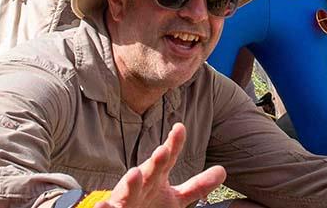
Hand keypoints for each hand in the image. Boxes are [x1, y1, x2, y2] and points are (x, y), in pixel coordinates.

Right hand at [93, 124, 224, 207]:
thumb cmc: (149, 205)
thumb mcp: (176, 198)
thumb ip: (197, 186)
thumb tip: (223, 171)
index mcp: (157, 178)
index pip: (168, 159)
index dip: (174, 144)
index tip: (180, 127)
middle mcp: (141, 184)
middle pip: (150, 172)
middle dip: (156, 161)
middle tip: (163, 151)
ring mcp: (126, 198)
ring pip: (127, 189)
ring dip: (130, 182)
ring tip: (134, 173)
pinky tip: (103, 205)